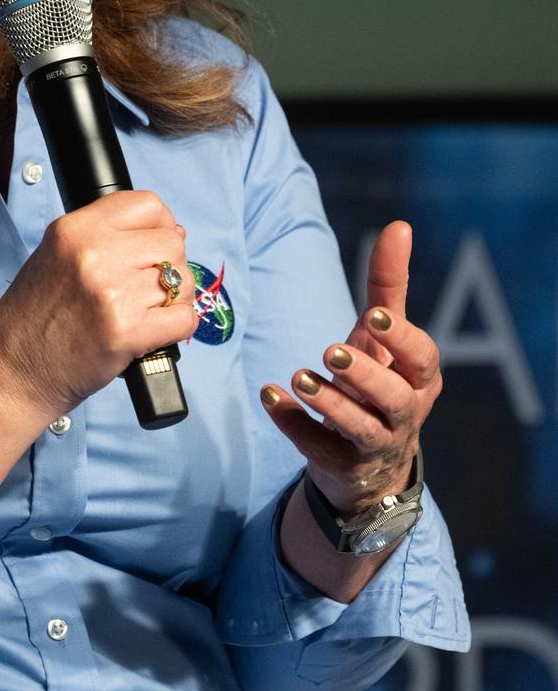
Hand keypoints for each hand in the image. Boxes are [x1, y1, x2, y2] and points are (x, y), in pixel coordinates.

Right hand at [0, 191, 199, 421]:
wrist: (13, 369)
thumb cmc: (34, 316)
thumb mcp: (55, 254)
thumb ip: (105, 237)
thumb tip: (170, 232)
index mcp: (74, 229)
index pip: (147, 204)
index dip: (160, 224)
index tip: (154, 244)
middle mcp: (93, 254)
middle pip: (171, 243)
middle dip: (170, 266)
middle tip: (149, 287)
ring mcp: (112, 293)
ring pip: (181, 282)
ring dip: (173, 300)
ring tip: (147, 312)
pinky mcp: (127, 332)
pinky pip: (184, 318)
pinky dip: (178, 327)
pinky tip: (155, 332)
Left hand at [260, 221, 441, 515]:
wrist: (370, 461)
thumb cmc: (380, 379)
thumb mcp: (384, 334)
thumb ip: (389, 284)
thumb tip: (400, 225)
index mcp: (419, 378)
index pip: (421, 358)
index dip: (400, 339)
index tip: (373, 316)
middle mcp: (404, 414)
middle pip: (394, 398)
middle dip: (364, 375)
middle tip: (330, 350)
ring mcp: (374, 444)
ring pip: (360, 428)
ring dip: (329, 402)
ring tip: (298, 375)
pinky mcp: (341, 465)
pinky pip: (318, 448)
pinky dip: (293, 424)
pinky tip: (268, 395)